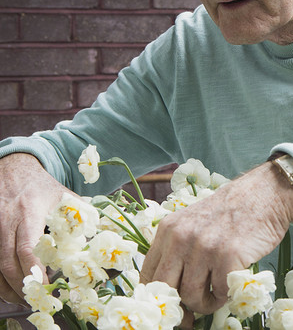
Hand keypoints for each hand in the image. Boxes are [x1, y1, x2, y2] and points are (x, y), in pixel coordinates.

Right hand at [0, 153, 70, 303]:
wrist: (14, 168)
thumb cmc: (42, 186)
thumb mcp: (64, 196)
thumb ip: (81, 215)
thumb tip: (106, 234)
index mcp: (29, 212)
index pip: (27, 248)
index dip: (34, 271)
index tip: (45, 287)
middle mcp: (6, 220)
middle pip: (7, 262)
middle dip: (20, 286)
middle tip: (33, 300)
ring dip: (5, 287)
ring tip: (20, 299)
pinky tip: (7, 287)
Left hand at [139, 161, 292, 314]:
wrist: (267, 192)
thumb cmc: (234, 212)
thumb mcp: (196, 223)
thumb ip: (180, 250)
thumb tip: (172, 294)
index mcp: (169, 229)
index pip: (148, 275)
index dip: (158, 298)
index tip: (170, 308)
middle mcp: (181, 237)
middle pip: (164, 290)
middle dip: (178, 308)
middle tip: (190, 316)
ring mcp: (204, 247)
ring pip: (191, 297)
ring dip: (206, 304)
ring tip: (218, 295)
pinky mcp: (227, 256)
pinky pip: (219, 293)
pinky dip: (226, 295)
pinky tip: (232, 284)